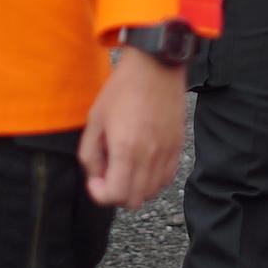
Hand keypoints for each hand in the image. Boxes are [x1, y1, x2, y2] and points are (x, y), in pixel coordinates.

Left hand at [79, 50, 188, 206]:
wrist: (155, 66)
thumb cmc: (122, 89)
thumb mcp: (95, 119)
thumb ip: (89, 153)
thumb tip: (96, 176)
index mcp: (126, 149)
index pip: (115, 195)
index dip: (100, 194)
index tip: (95, 179)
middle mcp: (149, 156)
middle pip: (134, 200)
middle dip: (116, 194)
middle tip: (108, 175)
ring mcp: (167, 153)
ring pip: (151, 193)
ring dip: (135, 188)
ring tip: (126, 168)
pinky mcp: (178, 147)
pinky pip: (166, 179)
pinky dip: (153, 180)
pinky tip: (143, 163)